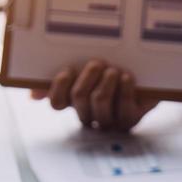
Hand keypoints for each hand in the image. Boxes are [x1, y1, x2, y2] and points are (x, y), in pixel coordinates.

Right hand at [31, 59, 157, 131]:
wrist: (148, 73)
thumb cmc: (113, 69)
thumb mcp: (86, 68)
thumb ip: (62, 77)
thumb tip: (33, 95)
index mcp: (74, 102)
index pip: (57, 102)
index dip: (59, 88)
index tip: (67, 71)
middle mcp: (90, 114)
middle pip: (79, 99)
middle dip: (88, 77)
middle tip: (97, 62)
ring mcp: (110, 120)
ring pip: (100, 103)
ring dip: (106, 82)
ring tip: (114, 70)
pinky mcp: (130, 119)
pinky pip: (123, 108)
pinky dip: (125, 89)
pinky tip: (127, 77)